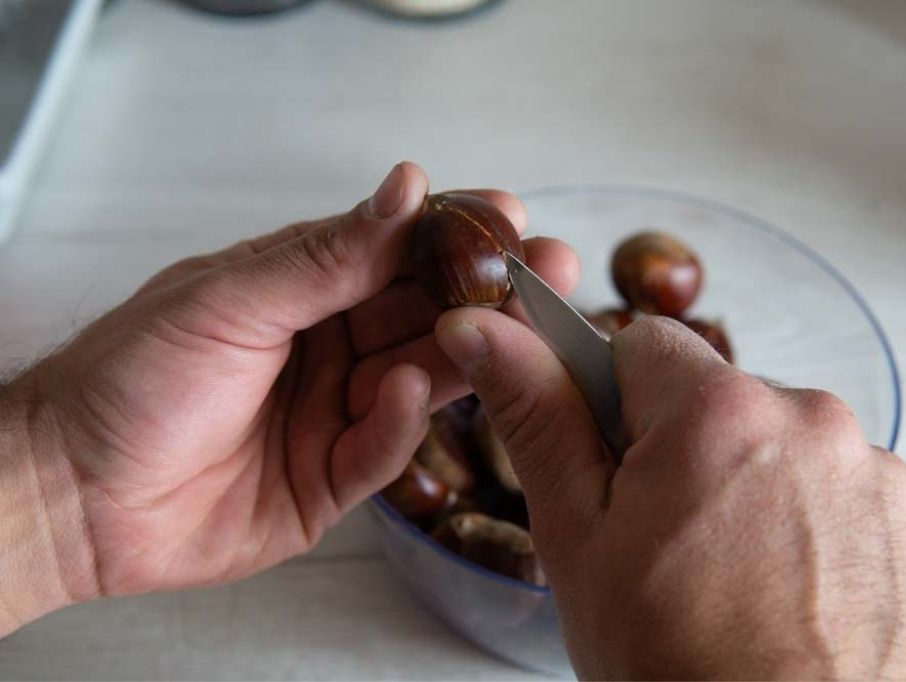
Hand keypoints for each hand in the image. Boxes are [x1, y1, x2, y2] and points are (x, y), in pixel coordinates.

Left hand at [0, 162, 579, 632]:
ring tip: (514, 327)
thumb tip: (406, 186)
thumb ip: (327, 254)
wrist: (72, 493)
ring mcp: (333, 415)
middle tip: (548, 269)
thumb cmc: (131, 377)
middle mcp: (327, 348)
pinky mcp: (331, 481)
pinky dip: (401, 424)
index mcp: (301, 290)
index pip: (393, 253)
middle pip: (422, 315)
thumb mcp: (232, 298)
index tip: (508, 212)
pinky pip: (383, 449)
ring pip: (419, 378)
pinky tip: (411, 394)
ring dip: (465, 354)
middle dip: (486, 292)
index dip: (452, 233)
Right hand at [435, 312, 905, 679]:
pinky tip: (788, 585)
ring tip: (732, 575)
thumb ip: (535, 416)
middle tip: (666, 540)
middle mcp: (811, 420)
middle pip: (715, 398)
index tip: (614, 465)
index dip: (612, 404)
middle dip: (684, 450)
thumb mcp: (579, 538)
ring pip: (778, 443)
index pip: (642, 346)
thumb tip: (483, 329)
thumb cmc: (676, 666)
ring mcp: (872, 471)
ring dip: (752, 485)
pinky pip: (840, 486)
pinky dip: (812, 520)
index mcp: (718, 412)